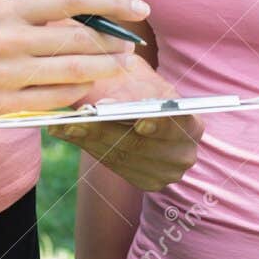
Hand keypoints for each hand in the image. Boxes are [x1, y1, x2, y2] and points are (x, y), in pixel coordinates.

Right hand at [0, 0, 142, 117]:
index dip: (111, 2)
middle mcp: (7, 38)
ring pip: (72, 71)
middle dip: (113, 42)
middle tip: (131, 43)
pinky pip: (56, 99)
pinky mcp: (3, 104)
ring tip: (120, 63)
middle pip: (77, 38)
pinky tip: (89, 83)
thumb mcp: (6, 2)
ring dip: (105, 68)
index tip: (139, 8)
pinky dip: (79, 91)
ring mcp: (5, 73)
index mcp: (10, 6)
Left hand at [49, 59, 202, 189]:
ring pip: (122, 157)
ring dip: (90, 139)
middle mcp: (184, 154)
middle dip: (107, 130)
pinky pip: (113, 165)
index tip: (138, 121)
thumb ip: (129, 87)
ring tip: (64, 125)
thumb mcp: (139, 76)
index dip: (159, 123)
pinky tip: (68, 133)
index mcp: (193, 124)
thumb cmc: (140, 85)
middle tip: (79, 118)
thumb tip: (107, 100)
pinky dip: (88, 147)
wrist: (142, 108)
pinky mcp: (145, 182)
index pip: (178, 124)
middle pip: (143, 145)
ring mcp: (165, 173)